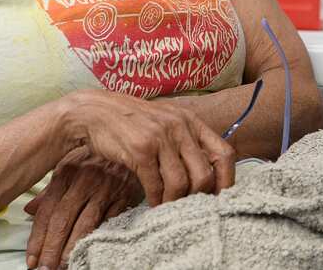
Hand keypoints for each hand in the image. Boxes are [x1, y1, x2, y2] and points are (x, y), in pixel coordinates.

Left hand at [24, 148, 140, 269]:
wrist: (130, 142)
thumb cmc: (97, 157)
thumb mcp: (70, 167)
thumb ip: (51, 191)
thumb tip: (29, 209)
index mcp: (65, 173)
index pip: (46, 211)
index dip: (37, 238)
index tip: (31, 259)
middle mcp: (83, 181)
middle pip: (62, 220)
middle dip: (51, 248)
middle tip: (44, 269)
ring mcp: (104, 189)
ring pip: (84, 224)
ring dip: (71, 249)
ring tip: (62, 266)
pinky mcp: (123, 196)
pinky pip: (108, 222)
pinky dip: (97, 239)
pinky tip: (88, 251)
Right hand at [64, 89, 235, 209]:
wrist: (95, 111)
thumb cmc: (132, 122)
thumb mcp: (166, 123)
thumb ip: (186, 142)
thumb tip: (207, 174)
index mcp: (191, 121)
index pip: (224, 154)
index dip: (227, 181)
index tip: (219, 199)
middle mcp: (180, 127)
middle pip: (204, 175)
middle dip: (198, 198)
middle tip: (189, 209)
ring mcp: (160, 138)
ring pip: (181, 184)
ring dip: (175, 203)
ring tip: (169, 209)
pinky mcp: (140, 150)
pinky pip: (156, 186)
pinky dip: (156, 200)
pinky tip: (152, 204)